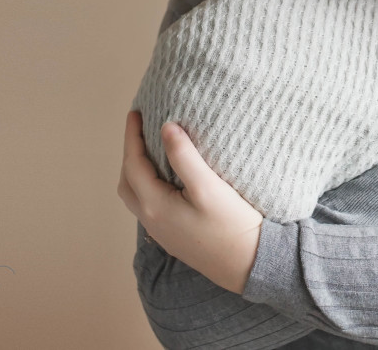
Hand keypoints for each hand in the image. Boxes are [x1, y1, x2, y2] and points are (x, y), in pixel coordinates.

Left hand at [117, 111, 262, 293]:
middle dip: (129, 154)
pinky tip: (164, 181)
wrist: (250, 265)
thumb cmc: (232, 226)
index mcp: (154, 206)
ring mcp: (162, 233)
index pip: (133, 163)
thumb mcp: (208, 187)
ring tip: (150, 152)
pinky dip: (147, 187)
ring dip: (136, 172)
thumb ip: (184, 157)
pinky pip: (148, 207)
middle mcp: (152, 221)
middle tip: (140, 131)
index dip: (131, 136)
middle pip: (127, 182)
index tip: (135, 113)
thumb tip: (166, 127)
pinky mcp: (174, 238)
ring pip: (136, 197)